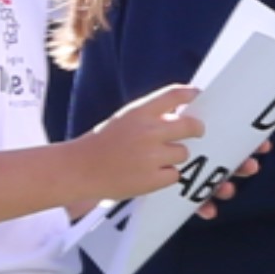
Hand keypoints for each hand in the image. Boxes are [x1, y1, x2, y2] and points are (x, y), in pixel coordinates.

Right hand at [78, 81, 203, 199]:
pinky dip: (166, 176)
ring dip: (175, 157)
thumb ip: (150, 114)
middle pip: (190, 125)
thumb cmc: (100, 145)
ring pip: (183, 153)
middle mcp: (148, 131)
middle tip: (197, 132)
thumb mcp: (124, 119)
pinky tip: (149, 174)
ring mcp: (151, 156)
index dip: (191, 94)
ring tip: (155, 160)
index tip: (197, 96)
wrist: (77, 170)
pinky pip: (175, 175)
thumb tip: (180, 111)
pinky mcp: (152, 179)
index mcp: (139, 112)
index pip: (174, 95)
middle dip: (197, 129)